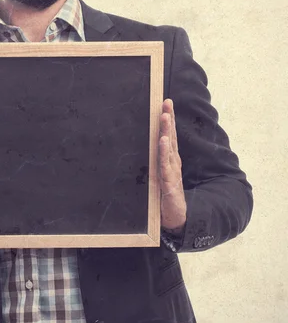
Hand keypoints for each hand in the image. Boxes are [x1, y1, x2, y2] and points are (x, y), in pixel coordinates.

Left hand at [159, 98, 185, 233]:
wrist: (175, 219)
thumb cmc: (166, 197)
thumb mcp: (160, 176)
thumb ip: (157, 162)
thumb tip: (146, 147)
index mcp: (170, 160)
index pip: (170, 136)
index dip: (169, 119)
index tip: (166, 103)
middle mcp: (172, 163)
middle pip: (171, 138)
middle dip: (168, 120)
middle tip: (166, 103)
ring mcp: (171, 172)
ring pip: (168, 149)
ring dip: (166, 131)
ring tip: (164, 117)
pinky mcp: (168, 183)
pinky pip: (165, 165)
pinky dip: (164, 152)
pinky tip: (163, 141)